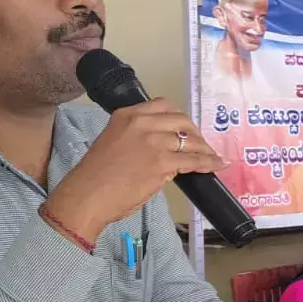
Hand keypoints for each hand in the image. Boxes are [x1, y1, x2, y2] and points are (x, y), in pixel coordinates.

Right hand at [46, 99, 226, 242]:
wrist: (86, 196)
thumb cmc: (96, 176)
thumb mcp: (114, 143)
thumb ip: (137, 138)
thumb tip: (164, 147)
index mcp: (127, 115)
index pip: (163, 106)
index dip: (180, 118)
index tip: (186, 129)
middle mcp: (141, 123)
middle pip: (181, 120)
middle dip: (195, 133)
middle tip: (200, 145)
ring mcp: (153, 141)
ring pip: (190, 141)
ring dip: (204, 150)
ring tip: (211, 157)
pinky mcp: (162, 162)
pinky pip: (193, 160)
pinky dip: (208, 162)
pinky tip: (216, 165)